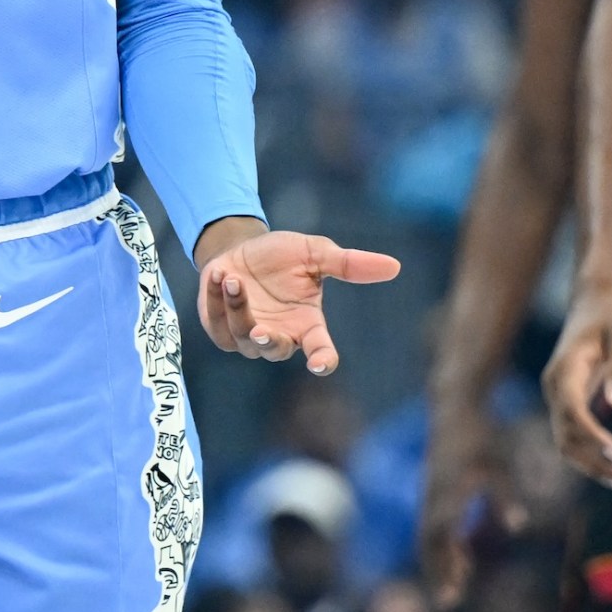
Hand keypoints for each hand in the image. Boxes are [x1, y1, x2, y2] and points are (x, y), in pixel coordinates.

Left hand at [195, 224, 401, 374]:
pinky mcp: (221, 329)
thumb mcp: (315, 253)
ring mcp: (248, 336)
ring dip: (237, 307)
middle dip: (269, 342)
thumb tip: (394, 266)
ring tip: (233, 278)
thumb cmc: (281, 256)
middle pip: (276, 351)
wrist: (240, 248)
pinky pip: (218, 322)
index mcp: (307, 324)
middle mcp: (280, 335)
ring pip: (243, 335)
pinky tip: (220, 274)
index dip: (322, 360)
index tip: (321, 364)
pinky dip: (217, 298)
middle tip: (262, 331)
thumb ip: (348, 264)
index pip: (320, 349)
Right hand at [418, 392, 517, 607]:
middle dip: (439, 573)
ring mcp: (431, 494)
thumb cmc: (479, 435)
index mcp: (447, 494)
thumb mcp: (496, 465)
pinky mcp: (434, 490)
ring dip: (443, 560)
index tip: (451, 594)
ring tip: (460, 584)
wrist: (454, 406)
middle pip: (430, 544)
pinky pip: (435, 524)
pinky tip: (463, 556)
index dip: (445, 568)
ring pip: (430, 537)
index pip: (442, 540)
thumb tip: (518, 528)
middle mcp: (433, 497)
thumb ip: (504, 497)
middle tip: (449, 602)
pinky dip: (446, 544)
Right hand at [542, 281, 611, 490]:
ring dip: (596, 465)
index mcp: (565, 370)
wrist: (594, 302)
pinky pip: (574, 437)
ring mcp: (559, 398)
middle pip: (568, 436)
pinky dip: (594, 456)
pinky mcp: (569, 404)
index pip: (573, 413)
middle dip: (599, 460)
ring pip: (568, 444)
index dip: (593, 438)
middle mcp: (555, 388)